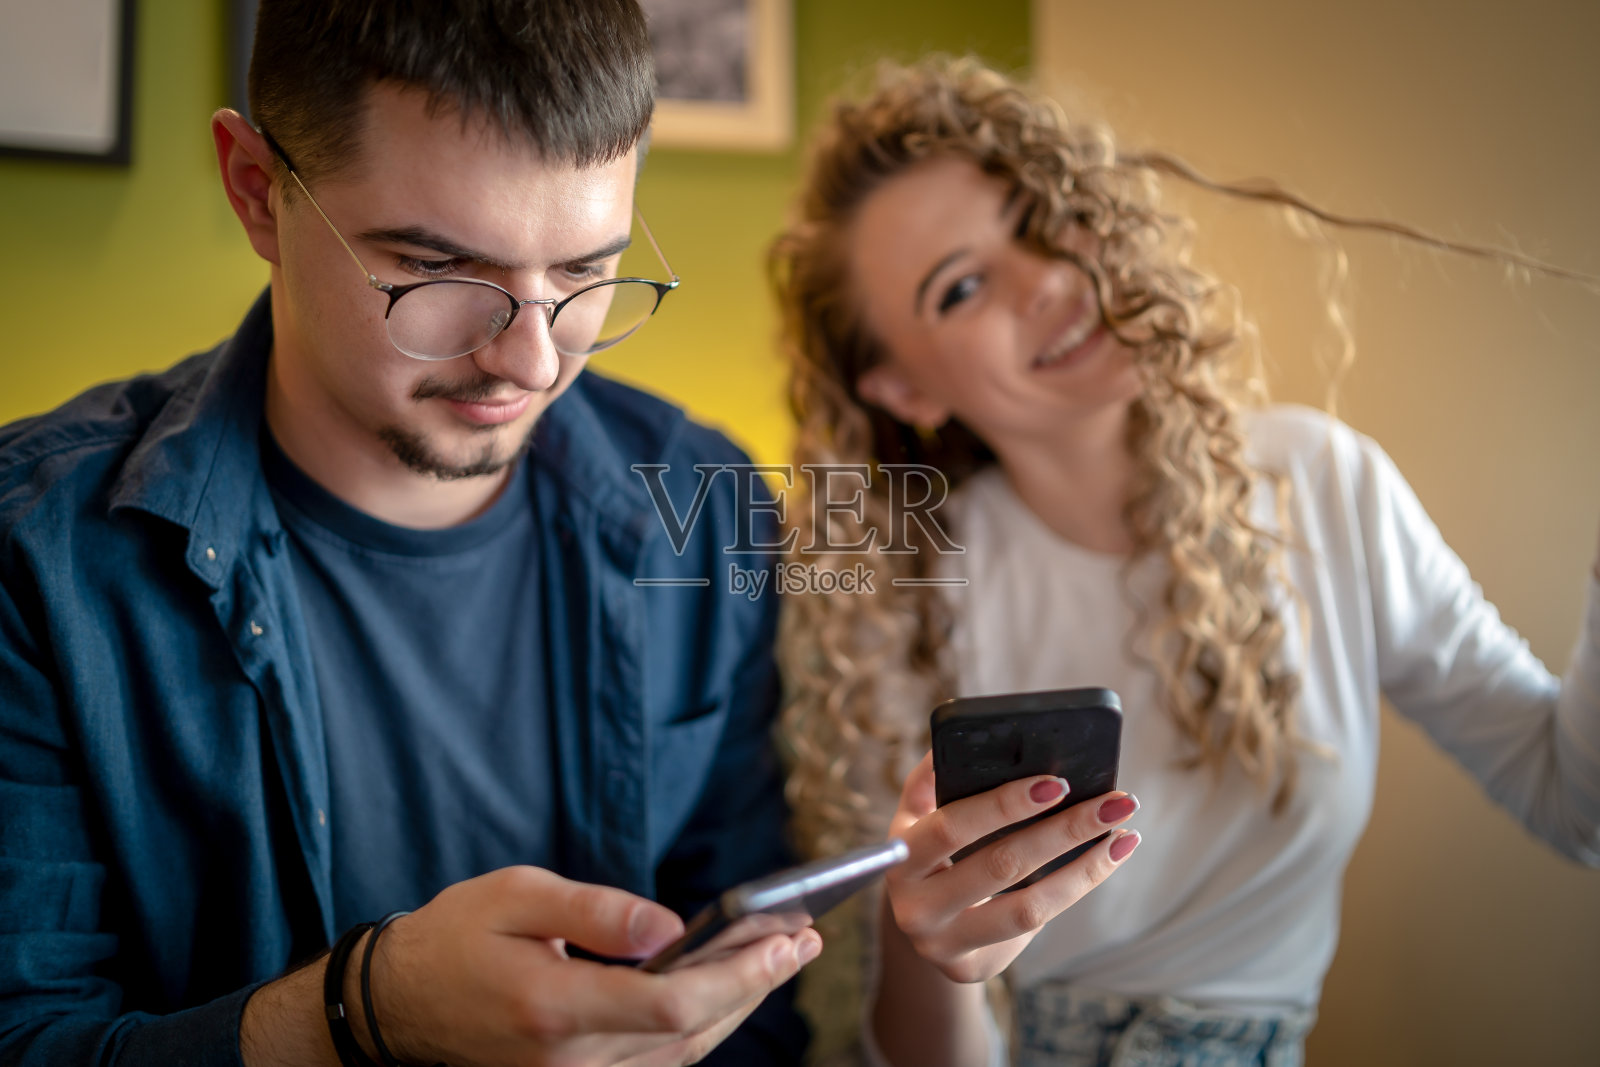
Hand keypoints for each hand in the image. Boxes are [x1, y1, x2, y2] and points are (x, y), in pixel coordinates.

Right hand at [363, 866, 821, 1066]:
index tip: (785, 938)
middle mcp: (570, 1060)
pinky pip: (661, 1060)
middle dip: (756, 984)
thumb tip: (672, 926)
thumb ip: (596, 910)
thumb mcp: (517, 895)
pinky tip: (731, 986)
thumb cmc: (458, 936)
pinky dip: (703, 1025)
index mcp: (552, 1008)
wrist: (400, 1003)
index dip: (739, 976)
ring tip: (783, 955)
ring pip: (683, 1051)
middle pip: (691, 1032)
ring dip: (739, 1005)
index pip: (670, 1005)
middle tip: (806, 939)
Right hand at [882, 752, 1137, 983]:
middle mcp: (914, 907)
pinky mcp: (972, 967)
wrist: (916, 916)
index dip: (1003, 806)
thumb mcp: (916, 813)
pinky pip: (1034, 927)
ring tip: (1124, 835)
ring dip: (1084, 869)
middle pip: (1000, 868)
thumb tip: (965, 733)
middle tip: (1114, 803)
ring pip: (1027, 909)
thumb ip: (933, 777)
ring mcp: (942, 944)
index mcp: (899, 857)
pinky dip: (1075, 889)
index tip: (1057, 782)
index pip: (952, 827)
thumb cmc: (929, 848)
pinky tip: (1106, 860)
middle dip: (1063, 831)